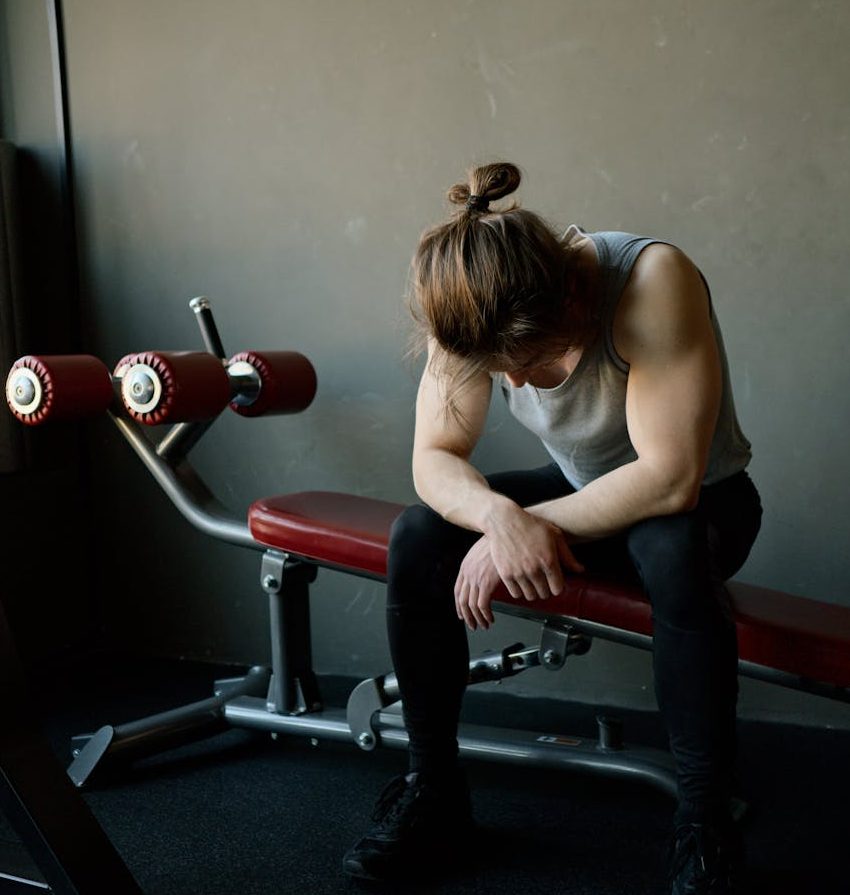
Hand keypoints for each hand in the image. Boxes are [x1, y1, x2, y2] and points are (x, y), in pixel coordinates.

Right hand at [454, 504, 583, 630]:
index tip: (554, 582)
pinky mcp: (505, 574)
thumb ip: (567, 555)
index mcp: (549, 560)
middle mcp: (534, 569)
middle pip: (544, 594)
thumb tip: (580, 570)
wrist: (503, 520)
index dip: (557, 587)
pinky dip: (519, 591)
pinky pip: (515, 594)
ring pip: (530, 596)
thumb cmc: (530, 525)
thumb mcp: (554, 535)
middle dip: (545, 589)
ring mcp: (519, 572)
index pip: (558, 589)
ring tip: (532, 583)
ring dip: (533, 591)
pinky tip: (520, 582)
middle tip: (542, 582)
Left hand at [454, 535, 501, 630]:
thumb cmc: (499, 540)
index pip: (457, 591)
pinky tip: (490, 618)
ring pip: (471, 606)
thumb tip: (485, 574)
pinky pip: (482, 605)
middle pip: (462, 601)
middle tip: (472, 624)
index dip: (459, 605)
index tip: (462, 614)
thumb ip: (481, 564)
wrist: (504, 532)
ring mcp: (476, 578)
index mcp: (466, 566)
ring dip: (477, 618)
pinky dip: (485, 615)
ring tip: (484, 624)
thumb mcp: (485, 551)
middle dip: (467, 616)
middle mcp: (468, 573)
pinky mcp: (486, 582)